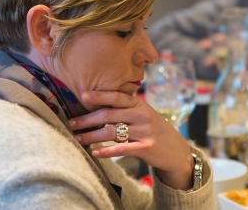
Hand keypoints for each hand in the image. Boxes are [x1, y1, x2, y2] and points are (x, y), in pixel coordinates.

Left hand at [68, 91, 194, 189]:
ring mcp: (145, 131)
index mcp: (139, 104)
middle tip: (71, 123)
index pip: (117, 97)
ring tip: (77, 139)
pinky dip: (107, 151)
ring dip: (92, 136)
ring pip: (112, 132)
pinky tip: (95, 152)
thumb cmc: (154, 131)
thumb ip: (125, 109)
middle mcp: (142, 115)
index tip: (82, 95)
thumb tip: (97, 106)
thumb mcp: (143, 114)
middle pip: (109, 115)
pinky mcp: (146, 148)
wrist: (176, 150)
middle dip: (88, 119)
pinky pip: (122, 148)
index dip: (99, 95)